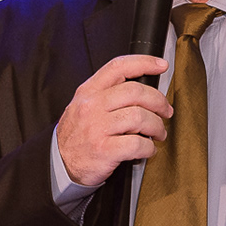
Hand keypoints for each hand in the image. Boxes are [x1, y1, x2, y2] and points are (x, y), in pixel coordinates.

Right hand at [55, 55, 171, 187]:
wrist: (60, 163)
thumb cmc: (77, 134)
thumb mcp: (83, 105)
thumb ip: (107, 93)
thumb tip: (143, 89)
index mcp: (89, 91)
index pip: (118, 67)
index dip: (144, 62)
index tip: (162, 65)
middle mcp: (92, 106)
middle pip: (136, 92)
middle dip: (159, 101)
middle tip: (166, 111)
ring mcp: (97, 128)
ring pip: (140, 117)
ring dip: (157, 126)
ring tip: (158, 133)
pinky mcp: (104, 150)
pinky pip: (138, 144)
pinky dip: (149, 147)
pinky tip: (149, 149)